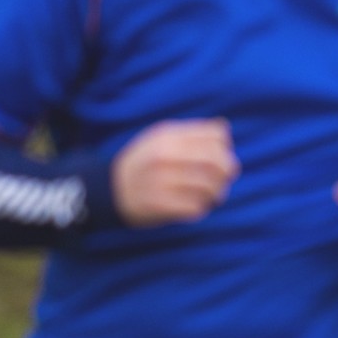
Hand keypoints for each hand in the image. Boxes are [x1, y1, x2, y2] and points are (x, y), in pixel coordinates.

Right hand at [111, 120, 237, 225]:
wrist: (110, 188)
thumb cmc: (145, 162)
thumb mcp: (160, 139)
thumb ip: (191, 133)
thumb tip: (224, 129)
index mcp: (167, 136)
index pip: (216, 136)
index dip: (225, 148)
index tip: (221, 156)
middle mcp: (164, 156)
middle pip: (216, 161)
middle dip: (227, 172)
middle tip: (225, 179)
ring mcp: (161, 180)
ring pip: (209, 186)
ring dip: (217, 193)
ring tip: (212, 196)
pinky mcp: (160, 204)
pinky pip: (196, 207)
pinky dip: (201, 208)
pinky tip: (195, 206)